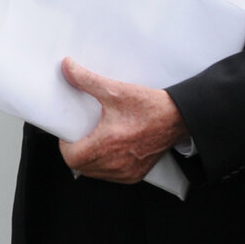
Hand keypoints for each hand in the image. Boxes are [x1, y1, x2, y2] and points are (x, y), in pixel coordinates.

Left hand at [57, 58, 186, 182]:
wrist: (178, 118)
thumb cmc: (149, 106)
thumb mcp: (116, 91)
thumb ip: (87, 80)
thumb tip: (67, 67)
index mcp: (108, 144)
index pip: (72, 158)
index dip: (66, 146)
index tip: (71, 134)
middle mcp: (116, 163)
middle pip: (80, 166)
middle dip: (76, 151)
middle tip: (82, 135)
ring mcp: (126, 172)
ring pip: (94, 173)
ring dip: (90, 160)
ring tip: (95, 141)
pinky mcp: (135, 175)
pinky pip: (110, 176)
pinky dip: (105, 166)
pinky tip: (110, 151)